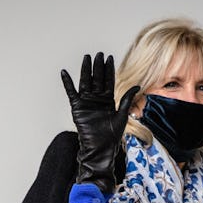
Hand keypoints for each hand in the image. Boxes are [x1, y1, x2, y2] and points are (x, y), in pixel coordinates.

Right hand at [61, 52, 139, 193]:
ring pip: (85, 81)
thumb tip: (138, 85)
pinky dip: (67, 83)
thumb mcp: (122, 115)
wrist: (100, 148)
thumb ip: (127, 99)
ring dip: (85, 70)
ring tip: (86, 57)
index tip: (110, 57)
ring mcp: (87, 102)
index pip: (108, 81)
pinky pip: (71, 92)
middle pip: (97, 78)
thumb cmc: (112, 136)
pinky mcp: (77, 107)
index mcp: (108, 100)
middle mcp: (97, 99)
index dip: (109, 69)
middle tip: (99, 54)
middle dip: (98, 66)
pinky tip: (64, 73)